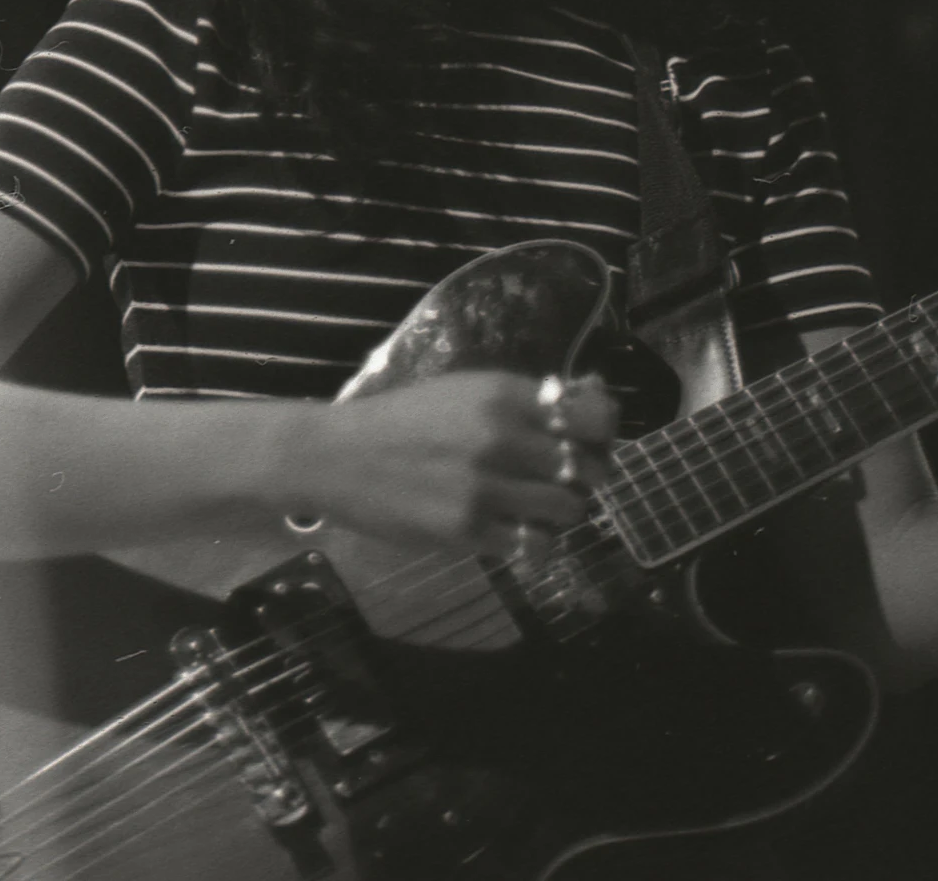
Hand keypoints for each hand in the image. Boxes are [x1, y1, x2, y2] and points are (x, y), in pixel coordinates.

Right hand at [288, 370, 618, 557]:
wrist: (335, 456)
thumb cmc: (402, 421)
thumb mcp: (464, 391)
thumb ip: (526, 399)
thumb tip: (595, 397)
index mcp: (502, 394)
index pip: (591, 415)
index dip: (602, 432)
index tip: (588, 442)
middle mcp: (500, 436)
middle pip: (587, 467)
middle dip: (584, 478)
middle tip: (562, 482)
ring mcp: (484, 486)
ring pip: (568, 509)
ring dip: (562, 513)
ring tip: (538, 509)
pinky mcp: (467, 529)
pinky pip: (533, 546)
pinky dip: (535, 544)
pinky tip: (516, 534)